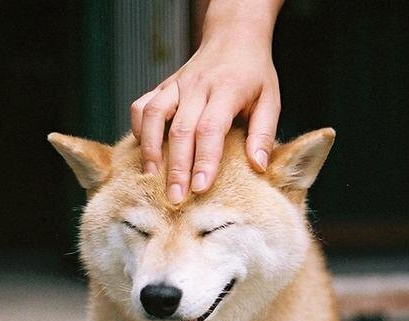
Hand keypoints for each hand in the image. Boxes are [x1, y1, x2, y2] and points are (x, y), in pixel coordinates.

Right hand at [131, 12, 280, 203]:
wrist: (234, 35)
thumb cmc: (254, 75)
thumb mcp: (270, 100)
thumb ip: (263, 134)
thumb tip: (258, 167)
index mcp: (227, 90)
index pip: (211, 128)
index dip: (205, 160)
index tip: (201, 188)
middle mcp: (198, 86)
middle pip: (181, 130)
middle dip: (176, 167)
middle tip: (175, 198)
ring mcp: (177, 84)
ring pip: (154, 116)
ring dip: (150, 149)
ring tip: (151, 177)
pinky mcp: (163, 86)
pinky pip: (142, 106)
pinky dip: (138, 128)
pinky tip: (143, 150)